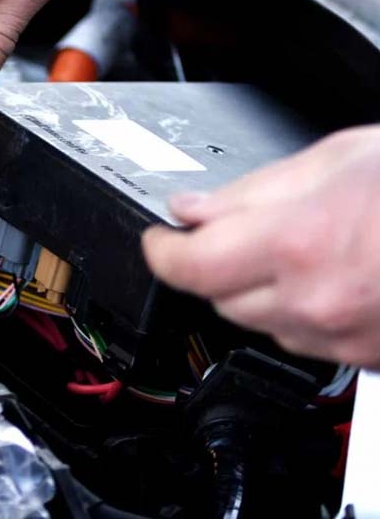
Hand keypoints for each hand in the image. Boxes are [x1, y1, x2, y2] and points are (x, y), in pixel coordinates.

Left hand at [143, 126, 379, 368]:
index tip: (159, 239)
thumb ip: (249, 192)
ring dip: (258, 288)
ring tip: (304, 244)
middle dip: (213, 262)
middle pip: (217, 298)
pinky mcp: (370, 359)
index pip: (185, 267)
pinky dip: (302, 311)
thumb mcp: (336, 159)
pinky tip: (335, 273)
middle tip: (236, 229)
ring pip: (260, 322)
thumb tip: (191, 209)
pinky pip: (307, 341)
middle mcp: (314, 301)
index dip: (160, 250)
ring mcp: (344, 338)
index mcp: (296, 243)